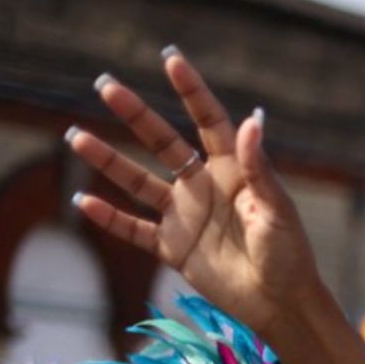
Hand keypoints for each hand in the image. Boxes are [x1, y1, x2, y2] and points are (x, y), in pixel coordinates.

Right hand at [67, 48, 318, 340]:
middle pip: (163, 142)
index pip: (208, 122)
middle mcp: (203, 186)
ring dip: (108, 161)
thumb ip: (258, 169)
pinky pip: (135, 229)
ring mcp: (185, 215)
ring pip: (138, 182)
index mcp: (232, 171)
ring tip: (76, 137)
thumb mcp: (276, 209)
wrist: (280, 303)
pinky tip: (83, 203)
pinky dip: (110, 218)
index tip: (170, 60)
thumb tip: (252, 121)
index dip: (191, 91)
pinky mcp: (174, 247)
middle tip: (106, 85)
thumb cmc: (288, 254)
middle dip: (135, 114)